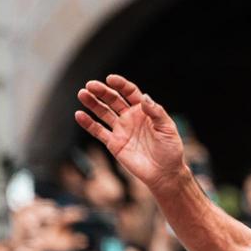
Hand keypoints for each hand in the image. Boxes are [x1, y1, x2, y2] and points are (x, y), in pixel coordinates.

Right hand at [75, 75, 185, 190]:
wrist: (164, 172)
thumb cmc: (170, 149)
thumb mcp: (167, 128)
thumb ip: (156, 112)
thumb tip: (145, 96)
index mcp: (144, 110)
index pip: (130, 92)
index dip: (120, 84)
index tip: (110, 79)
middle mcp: (130, 117)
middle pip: (113, 100)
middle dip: (102, 91)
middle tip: (90, 85)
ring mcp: (121, 130)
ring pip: (103, 113)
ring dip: (92, 103)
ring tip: (82, 94)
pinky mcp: (114, 143)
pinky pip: (98, 131)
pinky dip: (88, 124)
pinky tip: (79, 115)